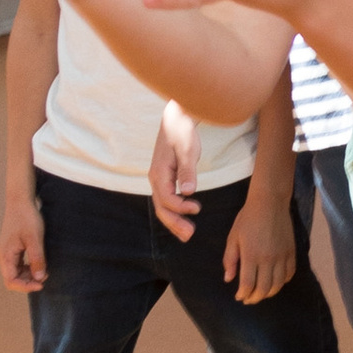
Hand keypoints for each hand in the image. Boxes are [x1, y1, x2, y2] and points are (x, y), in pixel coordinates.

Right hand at [0, 193, 46, 292]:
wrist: (20, 201)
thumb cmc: (26, 218)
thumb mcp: (34, 239)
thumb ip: (36, 259)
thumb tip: (39, 278)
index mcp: (5, 256)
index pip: (11, 281)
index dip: (26, 286)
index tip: (41, 284)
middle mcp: (4, 257)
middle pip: (13, 279)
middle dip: (29, 282)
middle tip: (46, 276)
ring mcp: (8, 253)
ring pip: (17, 273)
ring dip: (30, 275)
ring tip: (45, 270)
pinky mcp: (13, 249)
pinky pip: (19, 265)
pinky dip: (29, 268)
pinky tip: (40, 264)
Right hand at [150, 102, 202, 246]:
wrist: (176, 117)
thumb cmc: (182, 131)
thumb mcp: (187, 149)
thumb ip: (188, 171)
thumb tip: (189, 192)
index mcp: (159, 173)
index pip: (167, 198)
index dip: (181, 207)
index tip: (197, 208)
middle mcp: (155, 178)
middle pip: (161, 207)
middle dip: (174, 223)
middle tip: (189, 235)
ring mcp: (159, 178)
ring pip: (163, 206)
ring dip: (174, 221)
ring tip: (187, 233)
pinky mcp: (165, 177)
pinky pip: (167, 199)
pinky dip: (175, 211)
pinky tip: (185, 217)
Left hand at [222, 177, 295, 303]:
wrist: (270, 203)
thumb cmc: (247, 219)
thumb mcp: (233, 237)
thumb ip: (230, 259)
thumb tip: (229, 279)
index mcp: (251, 255)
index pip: (248, 284)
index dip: (243, 294)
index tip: (239, 296)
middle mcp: (268, 259)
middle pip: (264, 288)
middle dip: (255, 298)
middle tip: (249, 299)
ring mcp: (282, 256)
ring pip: (278, 284)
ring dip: (269, 293)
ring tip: (261, 292)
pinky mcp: (291, 252)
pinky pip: (289, 274)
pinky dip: (282, 282)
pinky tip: (275, 281)